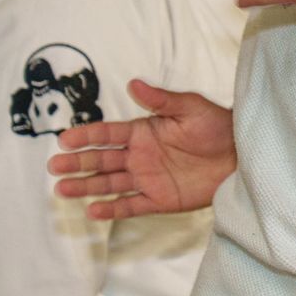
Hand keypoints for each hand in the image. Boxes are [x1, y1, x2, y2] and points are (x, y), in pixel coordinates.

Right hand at [50, 79, 234, 219]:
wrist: (242, 155)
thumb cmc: (217, 126)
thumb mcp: (190, 107)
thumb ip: (161, 99)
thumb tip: (133, 84)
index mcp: (143, 132)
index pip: (107, 134)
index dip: (85, 137)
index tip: (63, 140)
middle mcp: (140, 156)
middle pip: (102, 160)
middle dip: (77, 163)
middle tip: (54, 167)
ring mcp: (148, 179)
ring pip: (110, 184)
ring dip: (87, 187)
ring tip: (62, 190)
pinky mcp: (160, 199)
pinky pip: (132, 205)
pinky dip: (113, 209)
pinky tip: (93, 211)